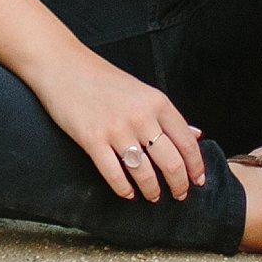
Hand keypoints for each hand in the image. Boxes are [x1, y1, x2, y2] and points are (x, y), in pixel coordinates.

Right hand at [35, 54, 207, 201]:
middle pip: (171, 162)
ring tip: (153, 196)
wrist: (63, 65)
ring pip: (145, 173)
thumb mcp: (142, 91)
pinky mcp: (92, 139)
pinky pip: (114, 174)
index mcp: (157, 102)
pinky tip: (128, 193)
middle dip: (179, 185)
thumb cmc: (102, 78)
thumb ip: (167, 115)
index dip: (196, 167)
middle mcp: (141, 117)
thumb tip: (195, 134)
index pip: (187, 142)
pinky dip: (124, 189)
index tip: (198, 180)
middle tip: (179, 195)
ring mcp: (116, 129)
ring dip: (152, 190)